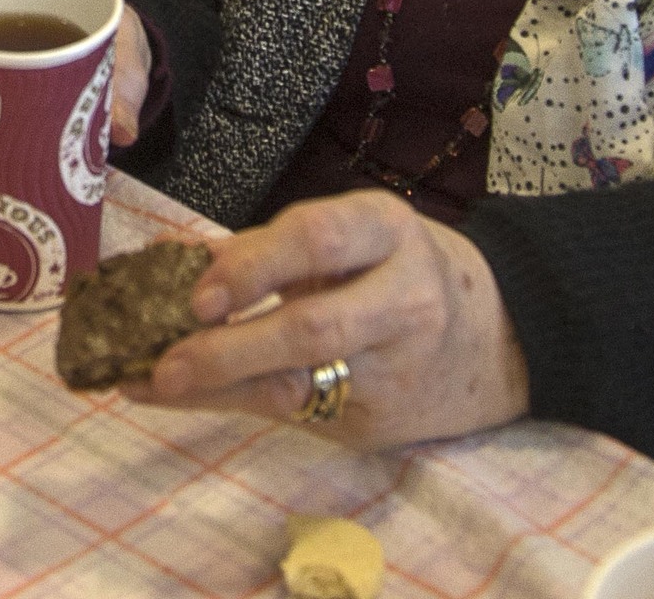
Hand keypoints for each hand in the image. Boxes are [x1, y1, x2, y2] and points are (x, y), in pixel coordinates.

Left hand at [129, 192, 529, 448]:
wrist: (500, 340)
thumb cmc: (397, 272)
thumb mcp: (351, 238)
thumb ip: (263, 249)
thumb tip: (165, 257)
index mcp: (388, 231)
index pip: (320, 241)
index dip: (255, 266)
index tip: (199, 295)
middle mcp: (403, 298)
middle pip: (314, 327)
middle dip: (231, 348)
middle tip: (164, 361)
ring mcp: (397, 369)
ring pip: (301, 383)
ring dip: (218, 385)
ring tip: (153, 384)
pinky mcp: (380, 422)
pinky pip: (296, 414)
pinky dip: (234, 403)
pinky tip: (185, 398)